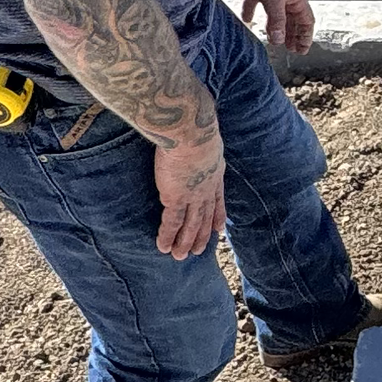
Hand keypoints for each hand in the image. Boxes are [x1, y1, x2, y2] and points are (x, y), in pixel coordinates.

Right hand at [153, 125, 226, 258]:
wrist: (190, 131)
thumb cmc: (195, 125)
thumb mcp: (205, 134)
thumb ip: (200, 140)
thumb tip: (195, 132)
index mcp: (215, 172)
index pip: (217, 200)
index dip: (217, 215)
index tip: (218, 229)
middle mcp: (207, 188)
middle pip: (204, 216)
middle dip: (200, 235)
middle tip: (198, 250)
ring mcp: (193, 196)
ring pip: (190, 225)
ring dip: (184, 242)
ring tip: (180, 256)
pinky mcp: (175, 198)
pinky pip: (171, 223)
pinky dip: (167, 236)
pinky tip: (163, 247)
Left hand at [233, 0, 315, 52]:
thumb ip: (276, 19)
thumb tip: (279, 40)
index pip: (306, 20)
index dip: (305, 36)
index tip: (301, 50)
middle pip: (292, 20)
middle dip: (292, 35)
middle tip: (291, 50)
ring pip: (275, 15)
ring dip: (275, 28)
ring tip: (274, 40)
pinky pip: (254, 5)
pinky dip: (251, 13)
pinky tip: (248, 20)